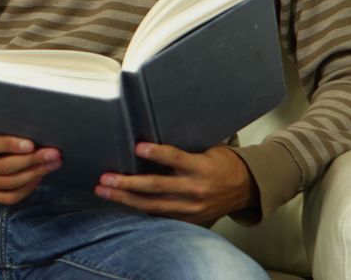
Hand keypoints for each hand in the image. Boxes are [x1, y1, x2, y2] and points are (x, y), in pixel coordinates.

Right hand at [0, 111, 60, 204]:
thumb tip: (23, 119)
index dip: (9, 145)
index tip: (31, 144)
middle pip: (2, 168)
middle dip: (31, 161)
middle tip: (52, 153)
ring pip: (7, 184)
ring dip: (33, 175)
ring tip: (51, 164)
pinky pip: (6, 197)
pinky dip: (25, 189)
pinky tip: (38, 178)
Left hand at [94, 143, 258, 224]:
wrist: (245, 189)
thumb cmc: (223, 163)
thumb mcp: (209, 149)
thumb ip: (185, 146)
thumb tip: (154, 130)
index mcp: (202, 168)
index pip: (176, 159)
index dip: (156, 153)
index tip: (137, 147)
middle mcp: (195, 190)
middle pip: (156, 187)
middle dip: (128, 183)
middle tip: (106, 178)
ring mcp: (190, 208)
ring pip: (152, 205)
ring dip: (125, 198)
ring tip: (104, 191)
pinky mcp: (187, 219)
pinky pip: (158, 215)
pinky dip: (138, 209)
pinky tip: (120, 201)